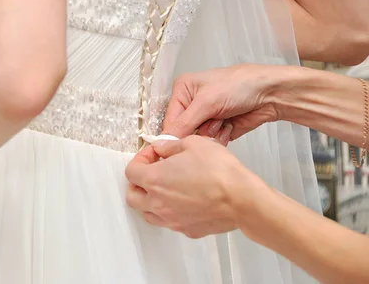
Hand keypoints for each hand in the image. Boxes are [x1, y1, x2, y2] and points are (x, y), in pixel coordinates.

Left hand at [125, 136, 260, 237]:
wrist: (242, 199)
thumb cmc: (220, 172)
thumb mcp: (193, 143)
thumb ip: (170, 146)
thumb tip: (162, 148)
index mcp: (155, 180)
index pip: (131, 171)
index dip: (140, 159)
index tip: (154, 155)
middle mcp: (158, 203)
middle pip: (132, 196)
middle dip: (138, 183)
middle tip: (152, 172)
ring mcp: (171, 219)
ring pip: (148, 213)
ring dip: (150, 200)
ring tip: (165, 188)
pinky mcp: (187, 229)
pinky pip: (170, 222)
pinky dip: (170, 212)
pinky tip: (183, 201)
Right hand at [163, 64, 280, 140]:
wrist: (270, 94)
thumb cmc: (239, 85)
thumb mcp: (206, 102)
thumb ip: (183, 123)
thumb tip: (164, 140)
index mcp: (183, 90)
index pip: (169, 119)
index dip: (173, 133)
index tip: (176, 145)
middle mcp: (192, 104)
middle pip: (183, 131)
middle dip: (197, 131)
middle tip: (210, 122)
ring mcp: (206, 117)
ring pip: (197, 139)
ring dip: (211, 134)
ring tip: (223, 120)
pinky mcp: (218, 128)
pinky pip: (211, 142)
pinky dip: (220, 138)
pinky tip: (230, 125)